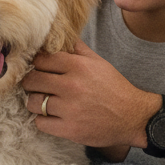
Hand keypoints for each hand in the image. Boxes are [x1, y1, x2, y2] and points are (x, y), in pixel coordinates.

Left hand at [22, 40, 157, 149]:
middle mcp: (71, 86)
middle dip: (31, 82)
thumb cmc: (114, 88)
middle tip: (37, 85)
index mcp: (78, 66)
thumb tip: (61, 36)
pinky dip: (43, 120)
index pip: (41, 60)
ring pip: (33, 102)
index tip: (39, 69)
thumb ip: (78, 49)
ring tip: (43, 101)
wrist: (133, 117)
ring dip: (35, 102)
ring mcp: (69, 109)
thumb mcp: (99, 62)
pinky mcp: (69, 129)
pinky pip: (40, 123)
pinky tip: (51, 116)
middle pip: (32, 80)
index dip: (37, 64)